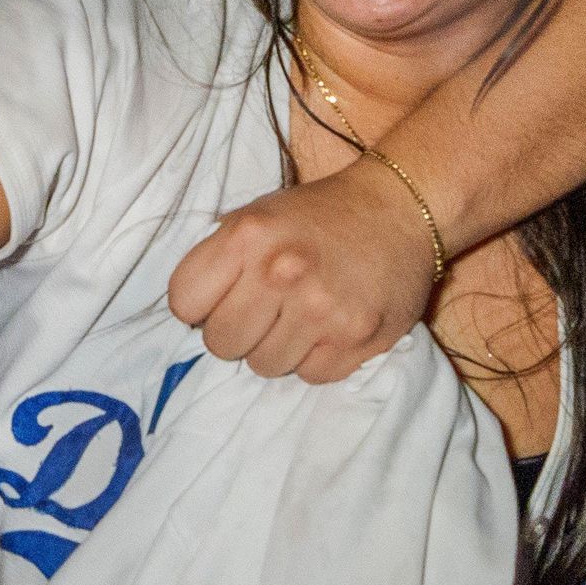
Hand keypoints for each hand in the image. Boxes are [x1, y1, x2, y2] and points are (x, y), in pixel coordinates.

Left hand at [165, 161, 436, 382]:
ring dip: (278, 347)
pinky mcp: (356, 339)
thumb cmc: (320, 215)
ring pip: (264, 366)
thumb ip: (220, 259)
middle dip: (239, 331)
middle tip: (266, 310)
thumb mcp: (257, 216)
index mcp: (247, 236)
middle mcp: (280, 271)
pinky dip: (316, 358)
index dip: (200, 306)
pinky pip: (310, 375)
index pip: (184, 303)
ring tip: (302, 315)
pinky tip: (330, 327)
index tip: (224, 298)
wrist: (401, 208)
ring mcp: (320, 309)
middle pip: (220, 343)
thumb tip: (192, 316)